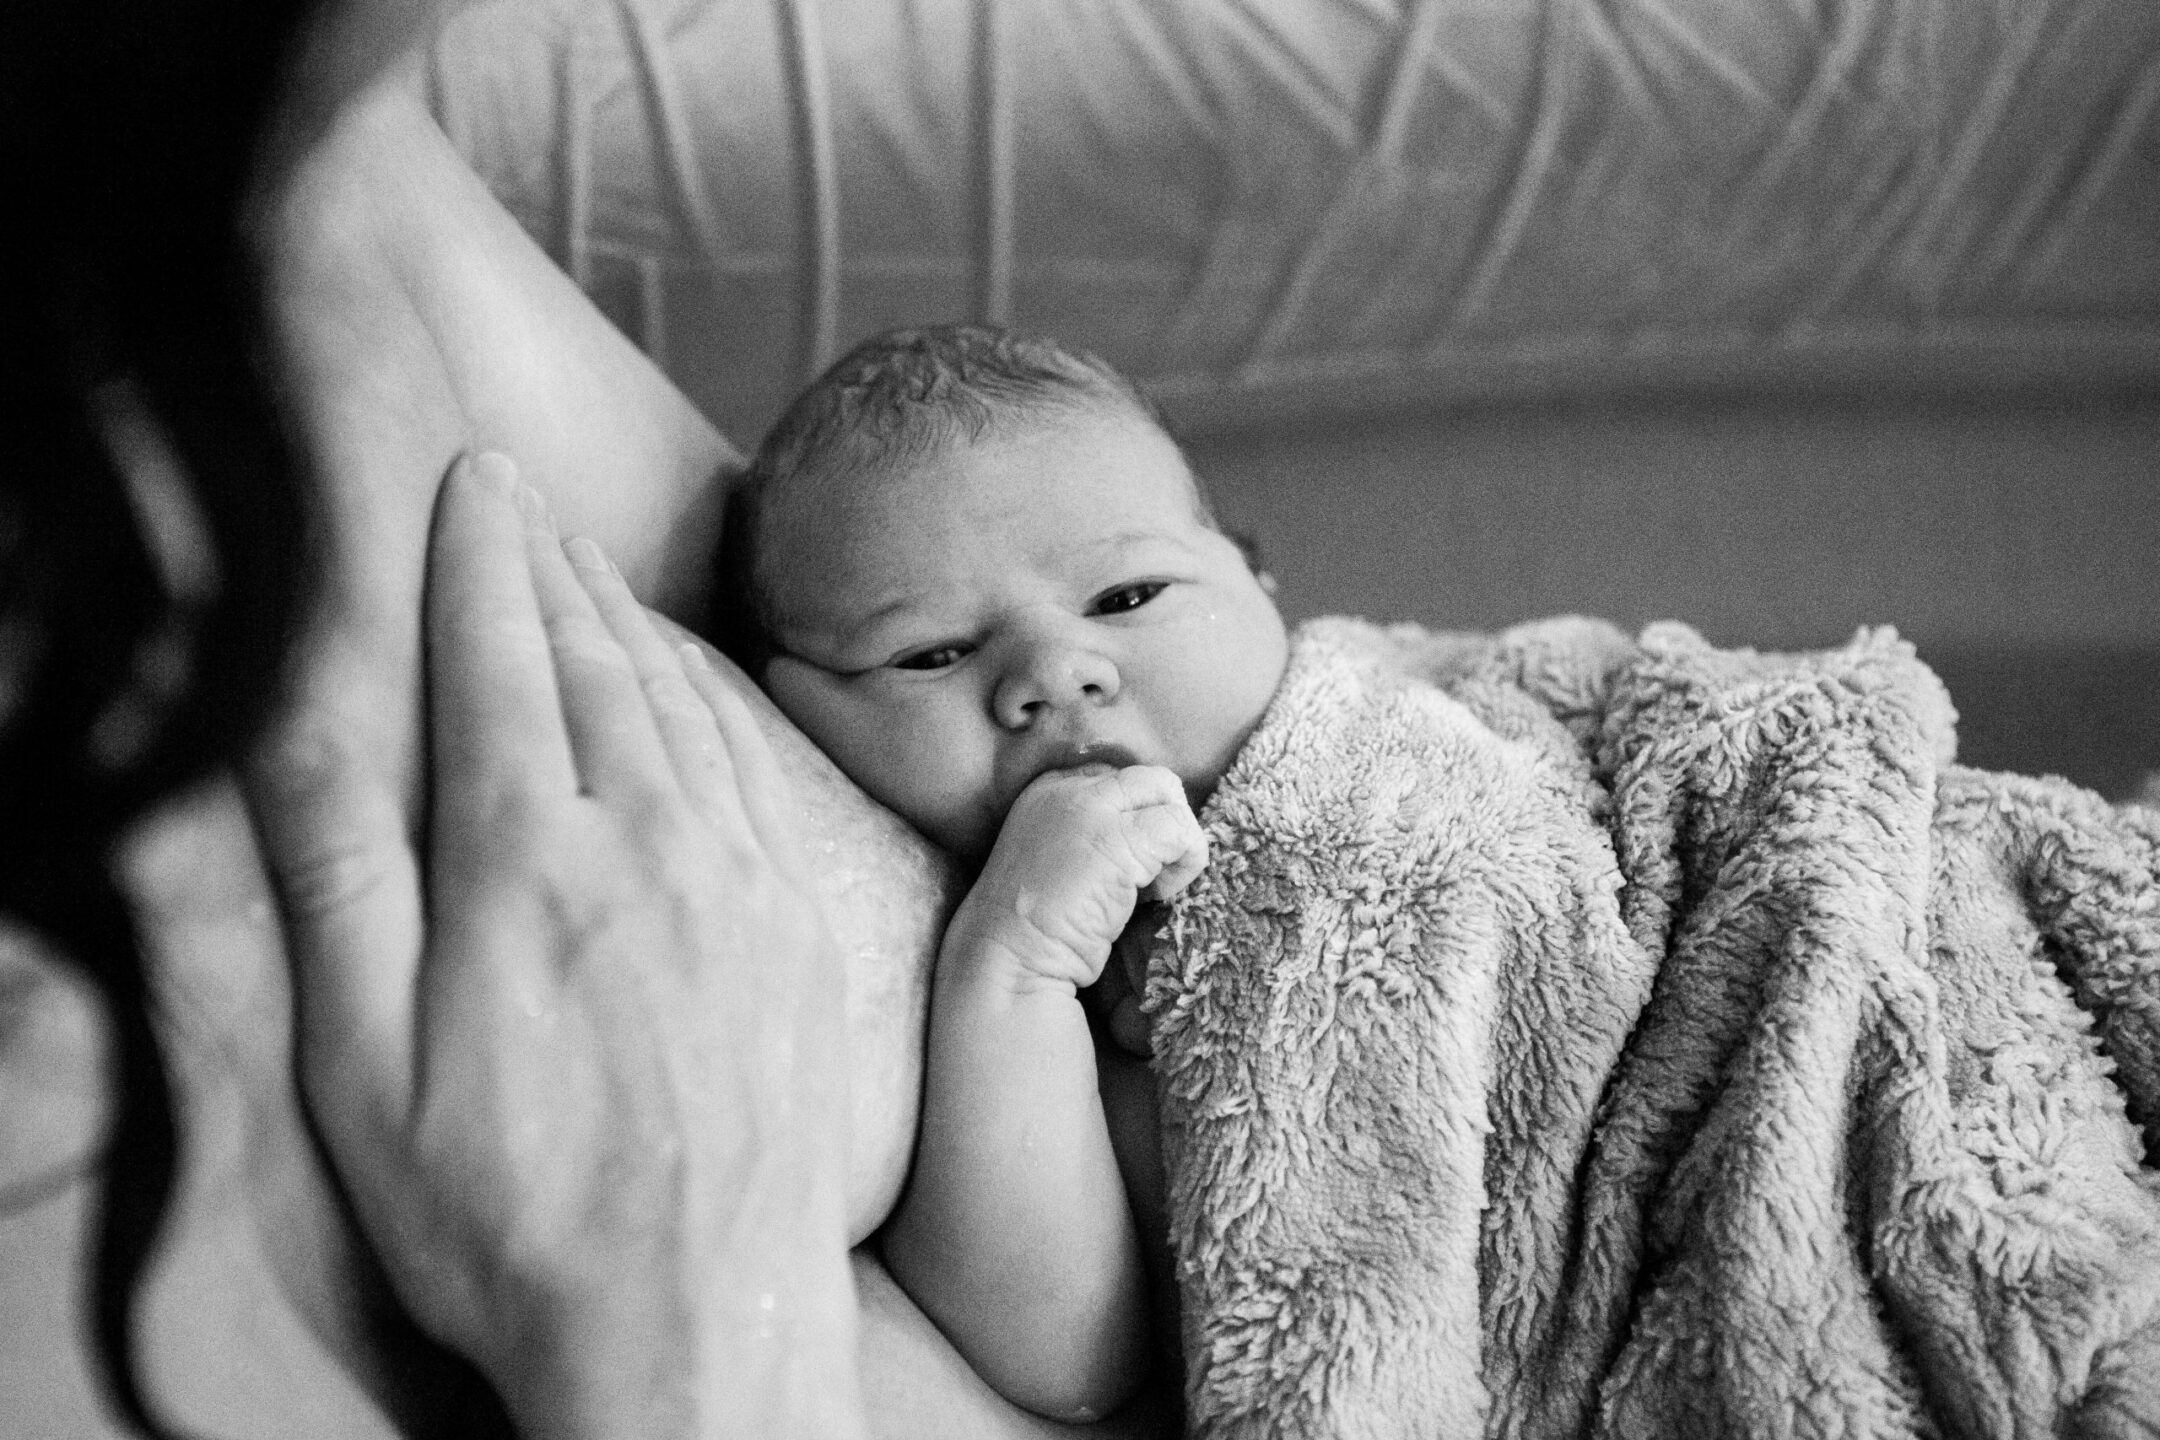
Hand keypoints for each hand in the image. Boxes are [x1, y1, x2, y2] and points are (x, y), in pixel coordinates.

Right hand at [248, 452, 861, 1439]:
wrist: (698, 1324)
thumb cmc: (508, 1218)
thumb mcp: (368, 1070)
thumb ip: (343, 883)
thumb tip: (305, 726)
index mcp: (530, 866)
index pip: (499, 663)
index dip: (477, 558)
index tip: (468, 477)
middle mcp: (654, 847)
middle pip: (594, 659)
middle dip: (549, 560)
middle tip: (518, 490)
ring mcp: (743, 882)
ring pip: (679, 701)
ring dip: (626, 612)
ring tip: (586, 555)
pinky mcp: (802, 927)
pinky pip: (751, 766)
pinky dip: (708, 693)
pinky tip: (687, 676)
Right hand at [947, 765, 1205, 992]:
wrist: (1008, 958)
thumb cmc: (1036, 927)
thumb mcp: (1055, 858)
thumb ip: (1092, 831)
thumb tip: (1153, 831)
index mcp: (1048, 791)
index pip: (1121, 781)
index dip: (1139, 819)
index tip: (1128, 867)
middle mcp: (1068, 789)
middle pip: (1151, 780)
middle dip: (1168, 821)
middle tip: (1152, 874)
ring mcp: (1092, 810)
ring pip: (1170, 795)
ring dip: (1180, 845)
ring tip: (1151, 889)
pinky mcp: (1118, 839)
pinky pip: (1180, 830)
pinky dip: (1187, 863)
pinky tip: (1156, 897)